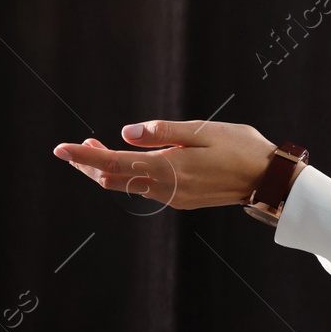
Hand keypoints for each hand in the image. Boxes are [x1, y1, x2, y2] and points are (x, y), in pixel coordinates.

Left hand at [53, 120, 277, 210]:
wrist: (269, 180)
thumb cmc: (242, 149)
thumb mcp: (204, 132)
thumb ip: (164, 132)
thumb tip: (126, 133)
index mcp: (169, 169)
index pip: (114, 163)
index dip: (85, 156)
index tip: (61, 148)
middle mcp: (166, 188)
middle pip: (113, 180)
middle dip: (90, 164)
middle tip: (74, 147)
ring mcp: (174, 197)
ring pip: (127, 186)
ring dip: (109, 170)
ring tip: (97, 149)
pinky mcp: (182, 199)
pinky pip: (146, 188)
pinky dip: (130, 175)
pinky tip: (133, 161)